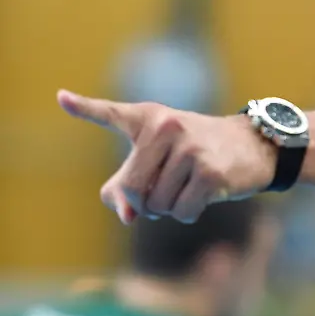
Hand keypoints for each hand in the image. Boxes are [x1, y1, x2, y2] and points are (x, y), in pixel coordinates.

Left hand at [57, 89, 276, 224]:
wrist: (252, 146)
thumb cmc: (197, 153)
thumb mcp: (158, 162)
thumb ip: (125, 190)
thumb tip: (128, 216)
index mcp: (150, 118)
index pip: (112, 114)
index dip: (85, 108)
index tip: (61, 98)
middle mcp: (168, 127)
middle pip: (132, 189)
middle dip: (145, 202)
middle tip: (164, 191)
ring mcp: (190, 149)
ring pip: (158, 205)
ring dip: (170, 207)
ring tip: (189, 185)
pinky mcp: (210, 172)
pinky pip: (182, 212)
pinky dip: (189, 213)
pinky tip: (204, 195)